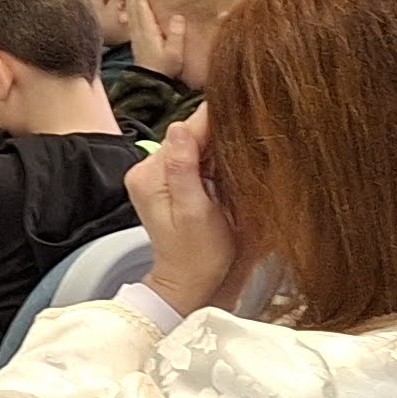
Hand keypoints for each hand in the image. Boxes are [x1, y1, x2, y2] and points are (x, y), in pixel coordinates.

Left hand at [128, 105, 245, 317]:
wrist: (191, 281)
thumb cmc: (198, 255)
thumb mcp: (195, 211)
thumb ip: (184, 168)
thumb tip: (179, 127)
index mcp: (149, 175)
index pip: (184, 132)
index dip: (215, 123)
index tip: (244, 116)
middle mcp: (147, 171)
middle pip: (188, 136)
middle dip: (219, 137)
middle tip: (249, 143)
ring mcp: (157, 176)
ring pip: (194, 146)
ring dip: (218, 150)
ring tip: (241, 159)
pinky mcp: (170, 183)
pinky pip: (195, 160)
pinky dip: (214, 163)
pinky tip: (228, 172)